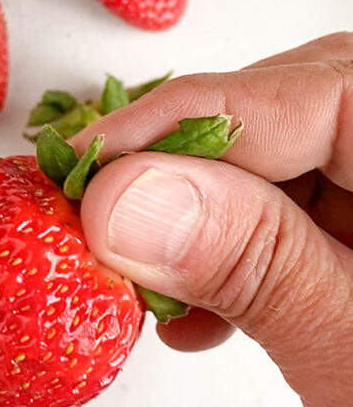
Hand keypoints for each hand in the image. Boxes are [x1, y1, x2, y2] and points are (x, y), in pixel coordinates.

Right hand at [72, 32, 352, 406]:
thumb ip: (256, 267)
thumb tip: (126, 198)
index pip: (315, 92)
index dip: (184, 118)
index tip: (92, 160)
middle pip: (290, 111)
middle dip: (187, 163)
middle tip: (112, 209)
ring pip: (271, 163)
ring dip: (196, 218)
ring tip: (152, 281)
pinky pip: (277, 214)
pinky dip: (219, 255)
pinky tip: (193, 314)